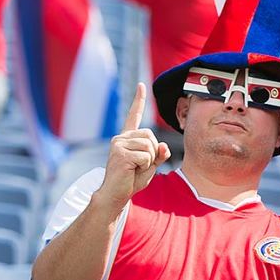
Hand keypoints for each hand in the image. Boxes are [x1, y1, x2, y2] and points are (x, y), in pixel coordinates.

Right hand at [96, 83, 169, 211]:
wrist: (116, 194)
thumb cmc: (132, 180)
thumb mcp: (150, 166)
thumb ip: (159, 154)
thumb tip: (163, 145)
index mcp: (127, 138)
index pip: (134, 116)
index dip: (139, 100)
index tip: (142, 85)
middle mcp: (121, 137)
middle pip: (151, 136)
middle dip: (152, 153)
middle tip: (139, 165)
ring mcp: (119, 144)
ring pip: (150, 146)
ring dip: (149, 161)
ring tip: (135, 168)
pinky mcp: (120, 152)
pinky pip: (146, 156)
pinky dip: (145, 166)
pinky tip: (132, 170)